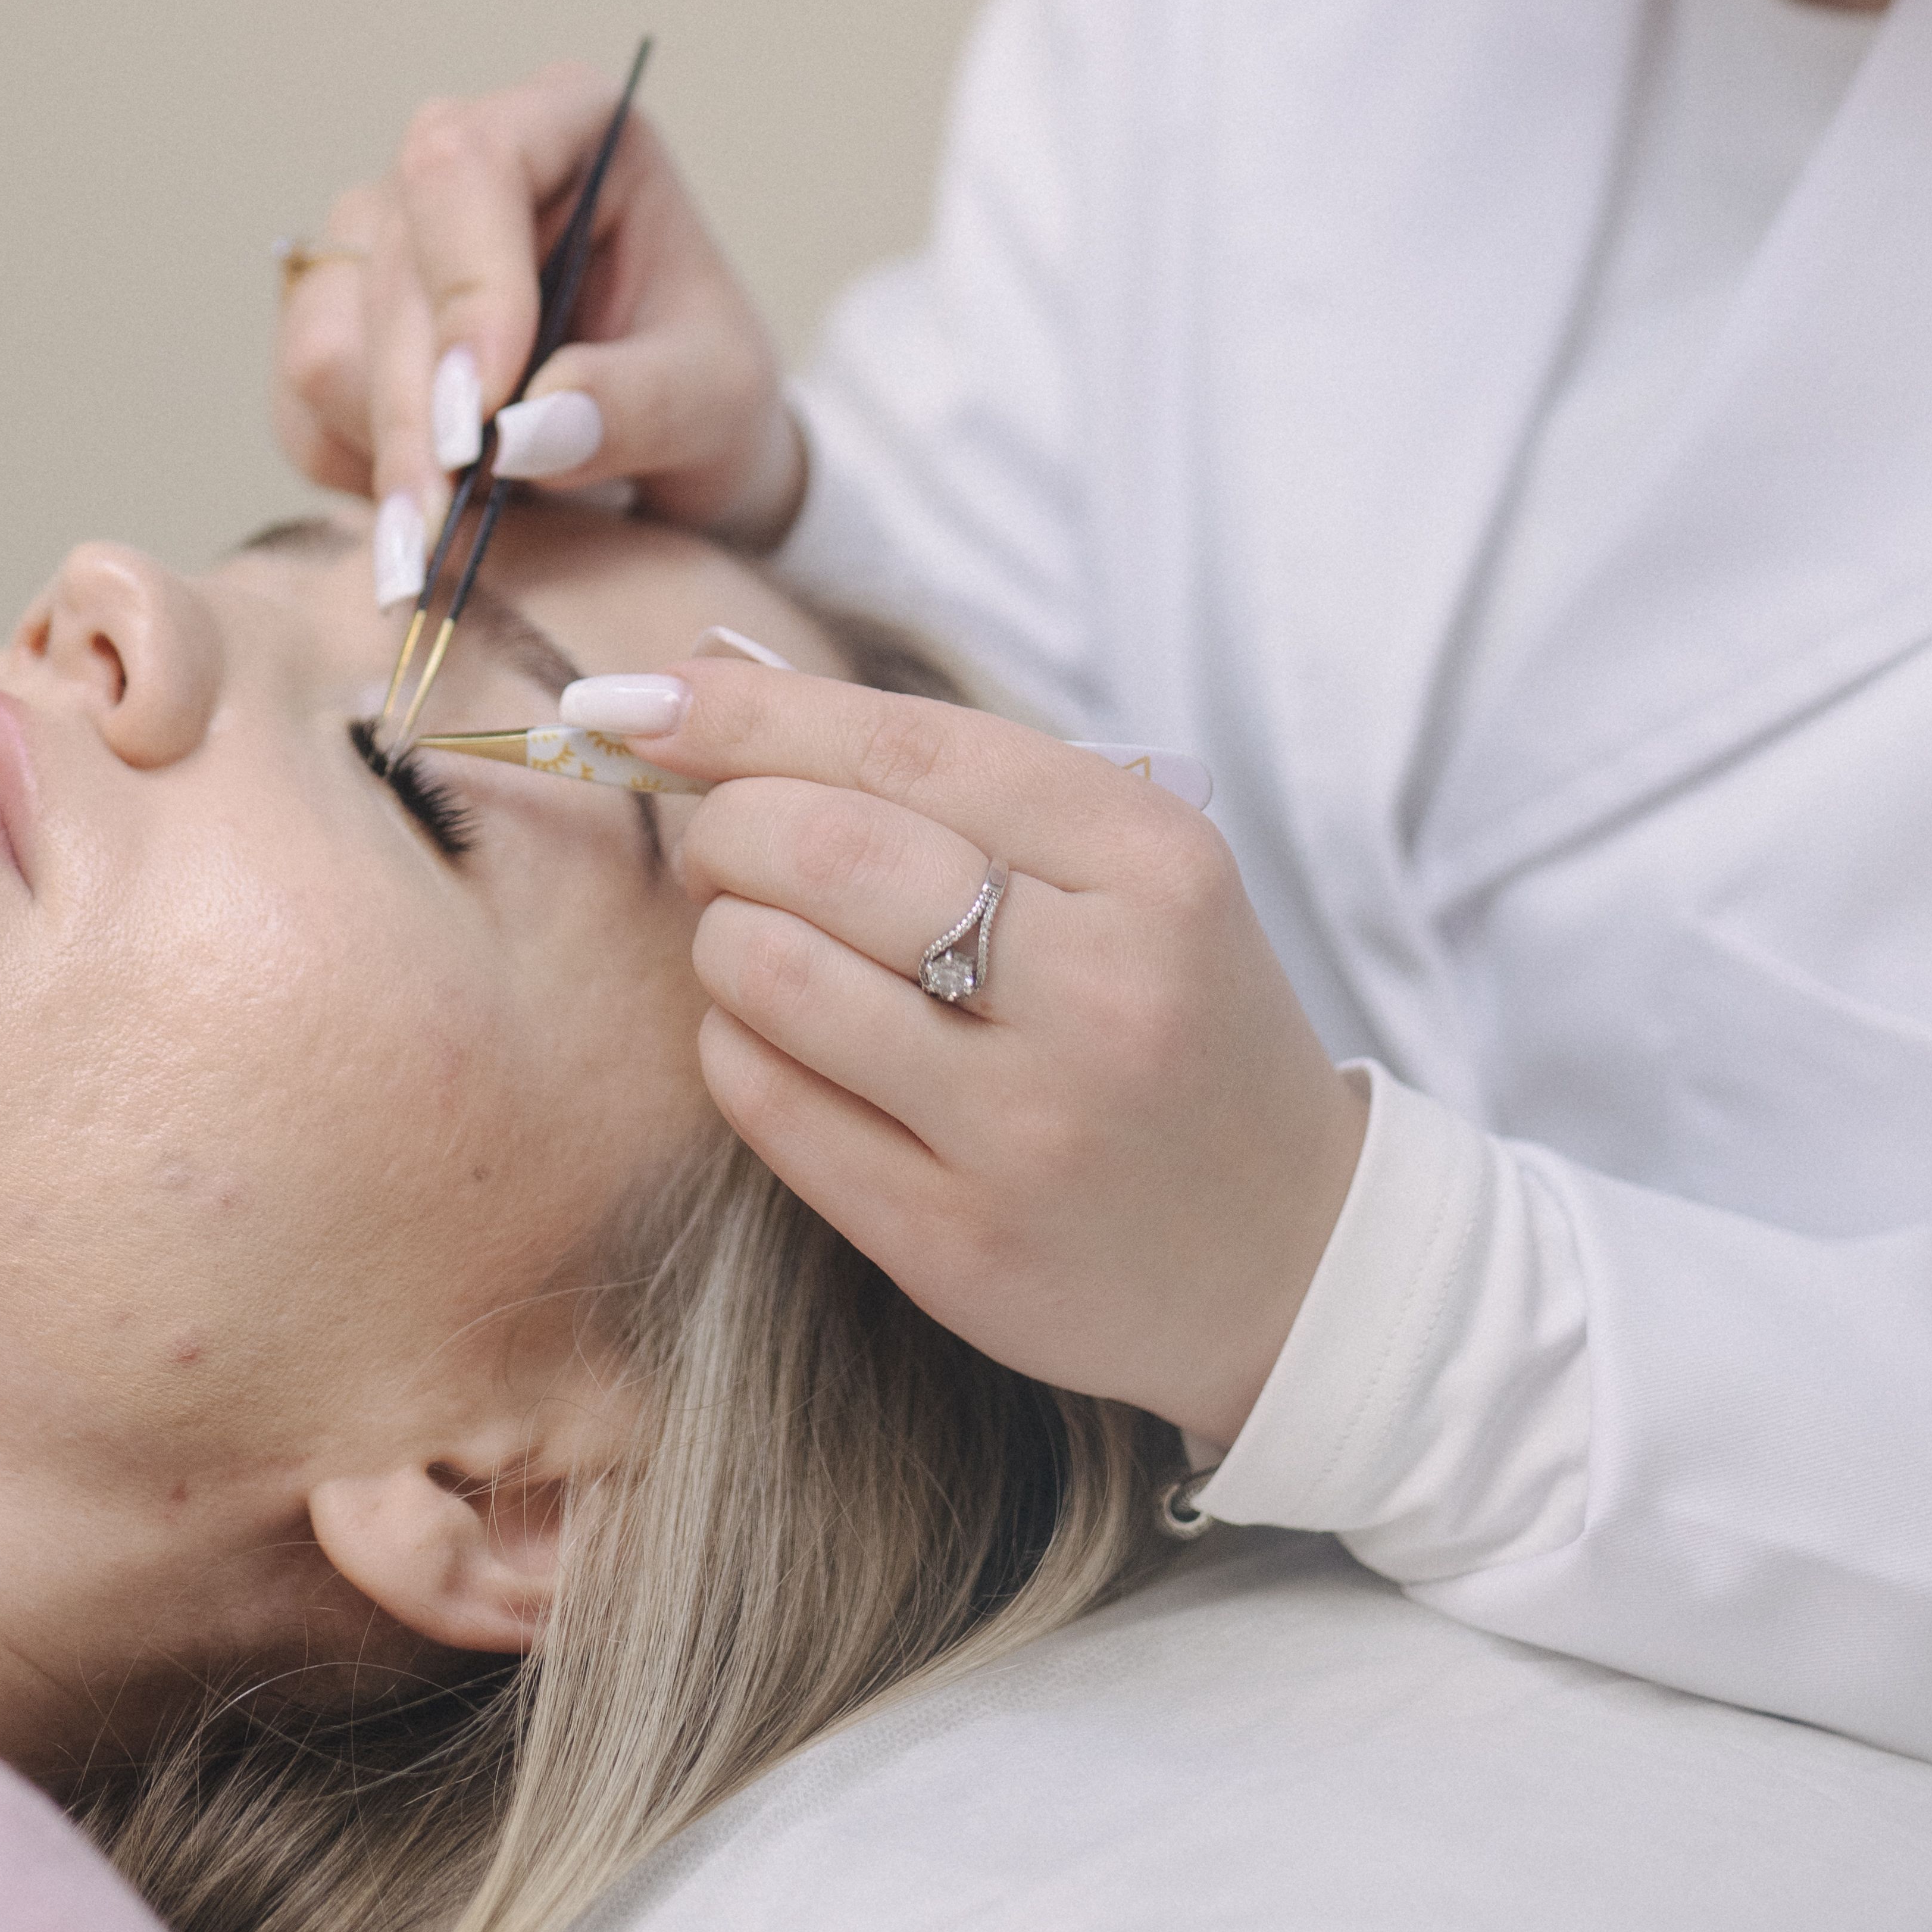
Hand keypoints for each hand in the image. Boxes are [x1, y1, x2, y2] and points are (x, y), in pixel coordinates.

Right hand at [272, 64, 803, 565]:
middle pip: (393, 270)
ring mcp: (383, 234)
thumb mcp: (718, 399)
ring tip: (458, 533)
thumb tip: (520, 433)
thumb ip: (637, 404)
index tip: (482, 416)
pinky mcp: (337, 314)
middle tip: (441, 537)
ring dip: (387, 453)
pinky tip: (430, 508)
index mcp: (569, 126)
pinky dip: (357, 470)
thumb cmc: (705, 388)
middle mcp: (459, 162)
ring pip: (329, 342)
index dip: (465, 286)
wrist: (673, 444)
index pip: (468, 165)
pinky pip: (301, 400)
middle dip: (417, 415)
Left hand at [630, 663, 1367, 1443]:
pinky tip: (778, 1037)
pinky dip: (735, 1045)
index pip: (904, 744)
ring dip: (722, 939)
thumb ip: (943, 770)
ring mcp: (1027, 1130)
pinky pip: (766, 1105)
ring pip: (773, 976)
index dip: (746, 711)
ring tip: (757, 939)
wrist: (1292, 1255)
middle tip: (719, 838)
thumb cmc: (1173, 1015)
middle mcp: (1099, 991)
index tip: (639, 695)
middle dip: (722, 824)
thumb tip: (710, 676)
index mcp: (1151, 863)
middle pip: (819, 850)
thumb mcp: (1121, 865)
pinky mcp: (957, 1245)